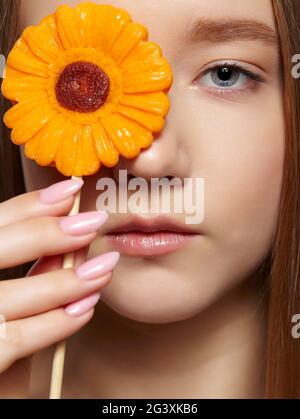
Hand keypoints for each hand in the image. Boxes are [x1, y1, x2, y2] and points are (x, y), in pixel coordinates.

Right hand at [0, 179, 119, 394]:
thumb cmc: (1, 338)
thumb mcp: (11, 303)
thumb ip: (31, 275)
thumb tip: (71, 245)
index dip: (28, 205)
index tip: (70, 190)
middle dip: (45, 233)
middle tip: (91, 223)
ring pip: (8, 295)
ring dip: (63, 281)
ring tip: (102, 270)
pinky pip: (16, 338)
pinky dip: (56, 323)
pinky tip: (85, 310)